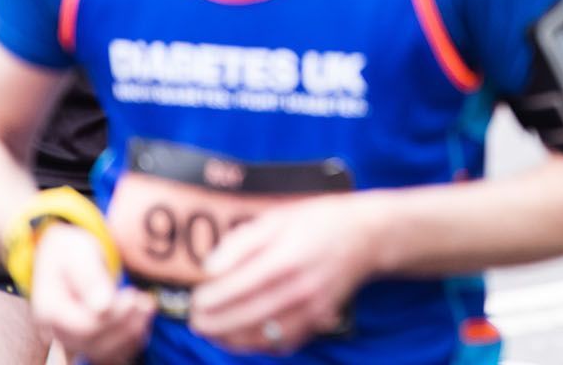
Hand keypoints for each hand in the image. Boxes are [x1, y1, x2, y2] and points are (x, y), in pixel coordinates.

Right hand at [30, 223, 154, 364]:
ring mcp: (70, 338)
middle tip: (145, 301)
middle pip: (94, 343)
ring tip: (148, 307)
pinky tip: (143, 318)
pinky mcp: (86, 340)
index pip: (84, 328)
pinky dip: (130, 340)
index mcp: (49, 310)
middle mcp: (56, 331)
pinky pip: (109, 353)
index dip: (113, 317)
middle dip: (124, 325)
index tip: (132, 296)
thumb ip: (89, 279)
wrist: (63, 257)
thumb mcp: (77, 255)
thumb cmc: (70, 252)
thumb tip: (103, 306)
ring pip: (103, 352)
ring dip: (131, 334)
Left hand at [188, 195, 369, 353]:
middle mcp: (300, 288)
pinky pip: (283, 343)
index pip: (237, 289)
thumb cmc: (319, 221)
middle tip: (196, 320)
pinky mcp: (319, 320)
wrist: (367, 236)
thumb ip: (240, 244)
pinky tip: (243, 336)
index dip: (210, 300)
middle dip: (214, 323)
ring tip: (213, 331)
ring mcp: (312, 308)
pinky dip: (259, 345)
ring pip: (262, 337)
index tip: (195, 299)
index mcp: (286, 258)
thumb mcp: (277, 218)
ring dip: (231, 339)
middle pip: (245, 317)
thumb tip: (209, 269)